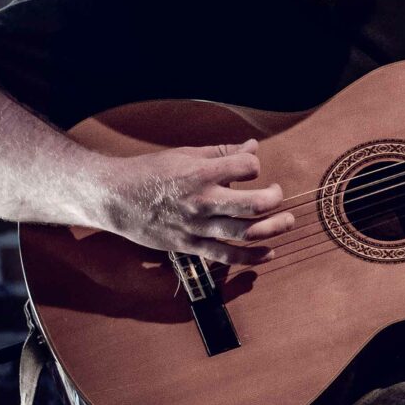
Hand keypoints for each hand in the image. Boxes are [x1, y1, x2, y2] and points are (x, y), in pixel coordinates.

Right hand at [102, 139, 292, 263]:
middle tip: (280, 195)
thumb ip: (222, 152)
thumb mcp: (186, 154)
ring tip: (287, 222)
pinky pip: (227, 256)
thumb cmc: (151, 171)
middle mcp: (203, 201)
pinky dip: (251, 257)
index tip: (249, 168)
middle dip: (276, 200)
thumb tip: (253, 147)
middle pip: (254, 205)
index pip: (247, 167)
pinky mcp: (191, 246)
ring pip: (246, 233)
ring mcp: (198, 227)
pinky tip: (268, 253)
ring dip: (274, 229)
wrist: (116, 197)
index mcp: (202, 173)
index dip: (254, 165)